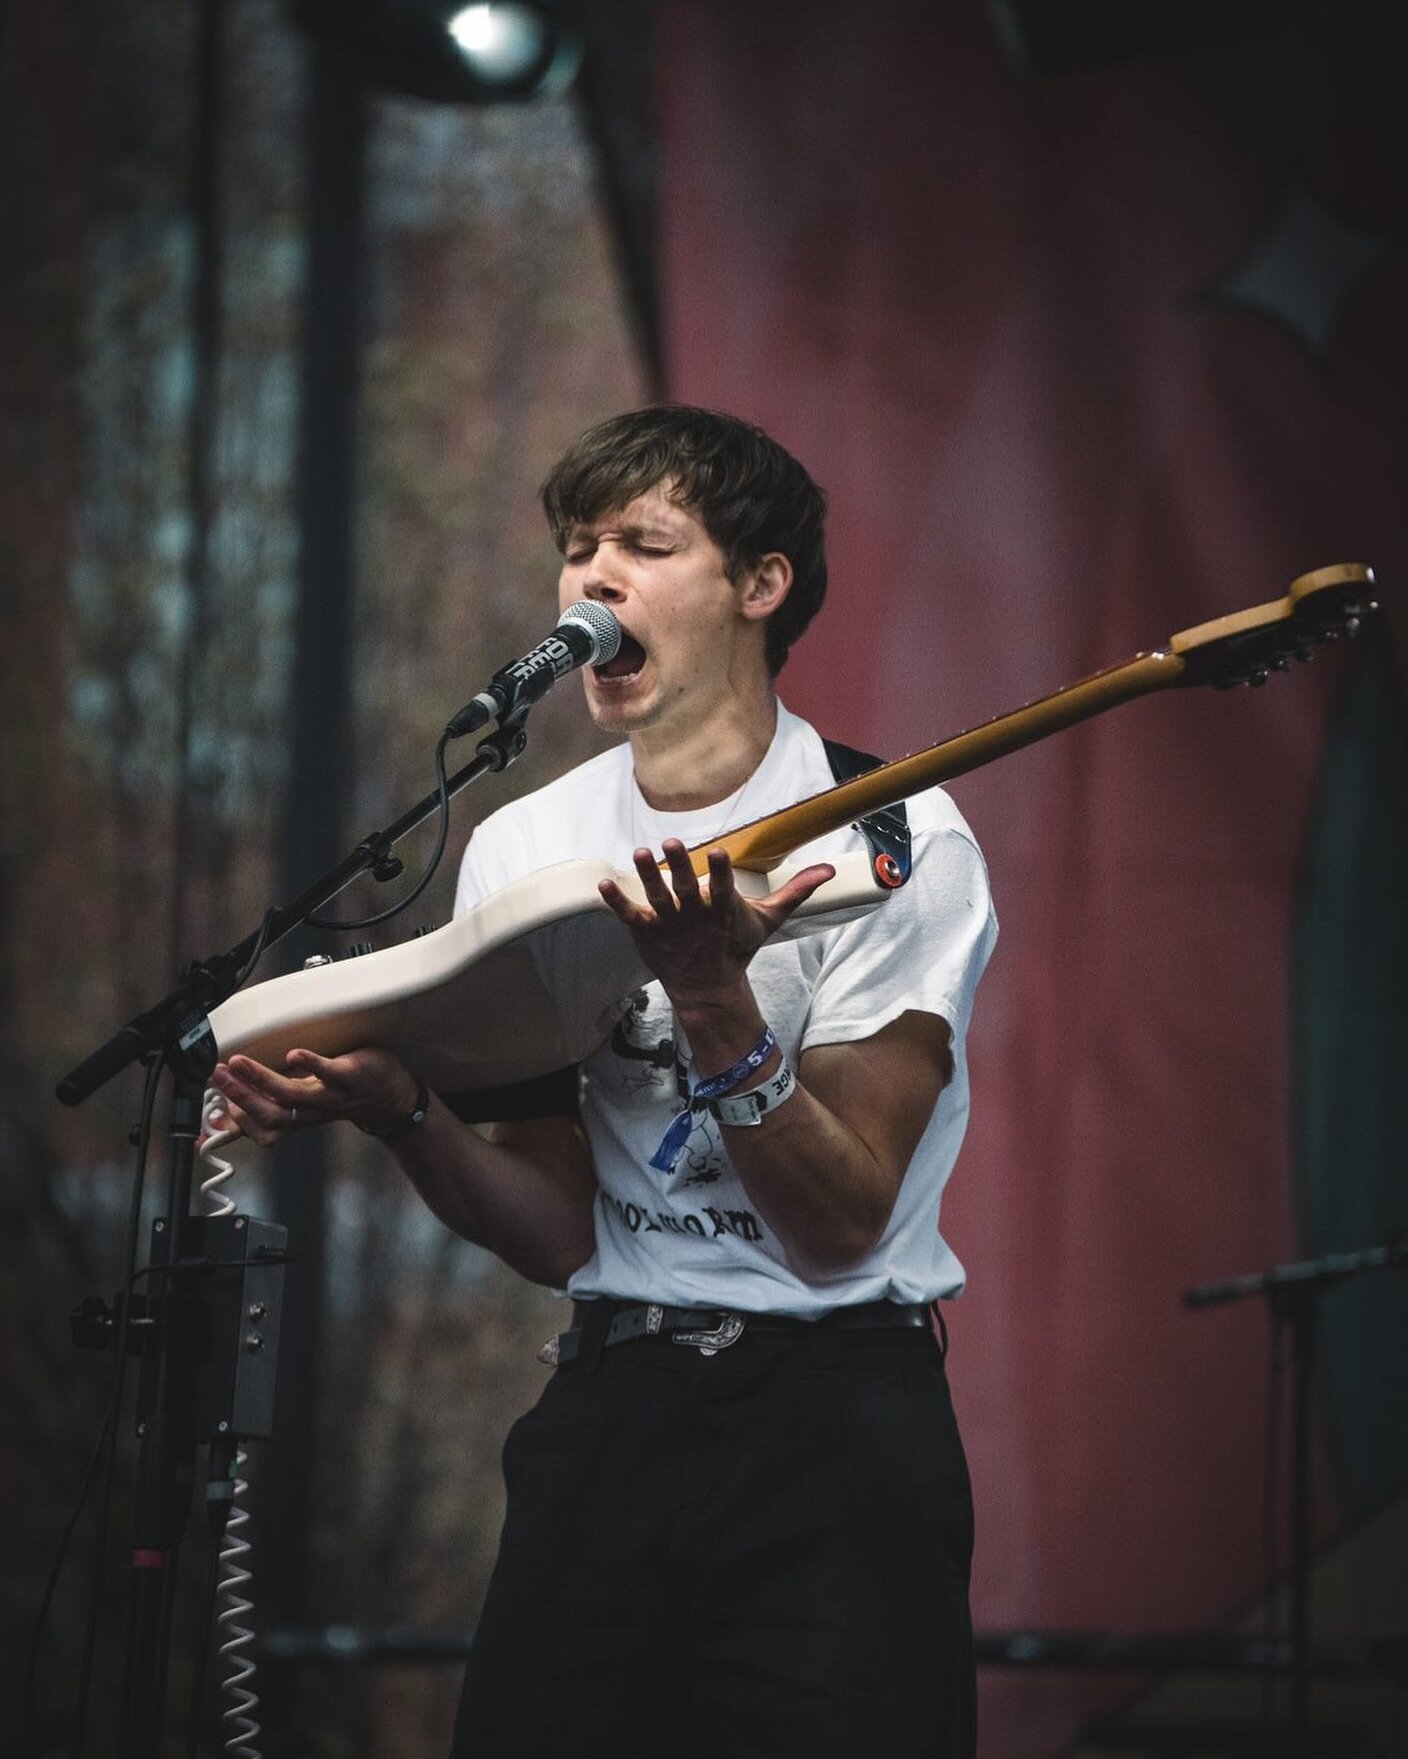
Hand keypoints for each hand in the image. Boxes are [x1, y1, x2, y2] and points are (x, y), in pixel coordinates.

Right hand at [207, 1047, 420, 1146]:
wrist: (393, 1099)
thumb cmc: (344, 1097)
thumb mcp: (303, 1108)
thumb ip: (265, 1110)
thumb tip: (223, 1117)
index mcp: (296, 1117)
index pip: (260, 1130)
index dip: (236, 1122)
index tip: (212, 1105)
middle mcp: (310, 1111)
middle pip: (269, 1115)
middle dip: (238, 1097)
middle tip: (217, 1076)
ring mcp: (330, 1095)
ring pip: (290, 1096)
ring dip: (260, 1080)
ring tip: (238, 1062)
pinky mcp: (349, 1075)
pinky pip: (328, 1072)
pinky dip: (309, 1064)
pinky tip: (292, 1054)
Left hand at [598, 840, 833, 1011]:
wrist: (708, 990)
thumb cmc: (737, 947)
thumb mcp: (768, 920)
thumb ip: (794, 891)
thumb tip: (828, 869)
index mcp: (722, 910)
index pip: (723, 887)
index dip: (722, 871)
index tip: (721, 852)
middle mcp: (694, 915)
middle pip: (685, 888)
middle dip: (679, 865)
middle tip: (671, 842)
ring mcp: (668, 924)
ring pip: (655, 897)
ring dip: (647, 875)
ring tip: (641, 852)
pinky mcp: (646, 932)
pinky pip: (628, 915)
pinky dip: (616, 901)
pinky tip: (603, 883)